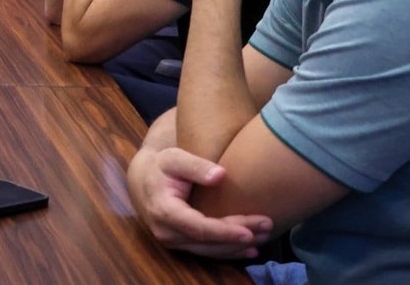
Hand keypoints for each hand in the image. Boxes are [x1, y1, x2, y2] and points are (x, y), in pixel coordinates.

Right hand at [128, 147, 272, 259]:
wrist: (142, 180)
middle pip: (208, 242)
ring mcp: (172, 240)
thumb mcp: (174, 158)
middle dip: (239, 238)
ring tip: (264, 237)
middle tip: (267, 228)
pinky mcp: (179, 243)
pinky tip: (248, 248)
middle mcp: (166, 232)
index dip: (225, 232)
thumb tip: (221, 174)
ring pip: (209, 250)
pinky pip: (206, 251)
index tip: (250, 231)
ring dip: (237, 246)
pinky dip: (228, 251)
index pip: (199, 228)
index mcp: (164, 211)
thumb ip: (195, 166)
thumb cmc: (161, 166)